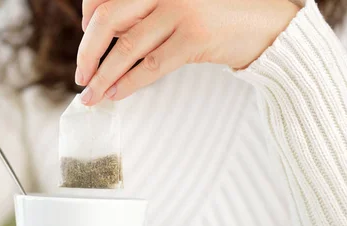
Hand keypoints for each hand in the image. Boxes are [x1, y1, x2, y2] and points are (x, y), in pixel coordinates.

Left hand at [75, 0, 299, 104]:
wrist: (266, 25)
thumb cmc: (215, 18)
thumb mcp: (175, 7)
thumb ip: (143, 15)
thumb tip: (103, 43)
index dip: (87, 18)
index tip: (84, 40)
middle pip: (107, 19)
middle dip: (87, 52)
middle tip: (81, 76)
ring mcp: (180, 10)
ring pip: (126, 48)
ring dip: (103, 76)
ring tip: (92, 96)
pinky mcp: (194, 36)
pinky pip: (151, 66)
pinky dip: (128, 84)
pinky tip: (116, 94)